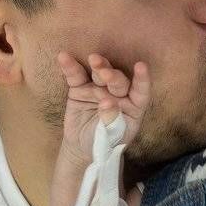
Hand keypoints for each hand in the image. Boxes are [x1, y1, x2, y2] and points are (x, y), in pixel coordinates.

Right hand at [53, 51, 150, 170]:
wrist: (83, 148)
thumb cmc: (105, 142)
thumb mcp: (110, 136)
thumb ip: (111, 119)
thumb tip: (108, 103)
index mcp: (132, 106)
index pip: (140, 91)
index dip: (142, 79)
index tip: (141, 66)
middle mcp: (117, 93)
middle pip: (117, 80)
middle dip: (112, 75)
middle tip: (105, 73)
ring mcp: (98, 88)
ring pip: (99, 73)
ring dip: (98, 65)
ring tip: (94, 59)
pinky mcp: (79, 88)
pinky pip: (76, 76)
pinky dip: (70, 66)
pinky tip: (64, 57)